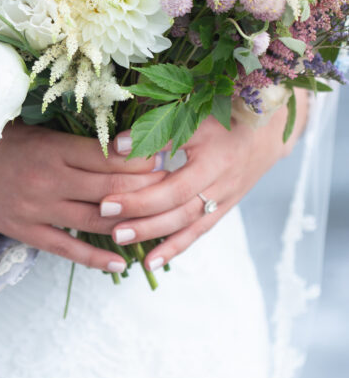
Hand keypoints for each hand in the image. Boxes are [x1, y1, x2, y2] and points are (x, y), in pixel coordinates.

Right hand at [0, 121, 166, 270]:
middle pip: (112, 190)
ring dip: (130, 224)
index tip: (169, 155)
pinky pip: (67, 248)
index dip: (144, 158)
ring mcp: (36, 209)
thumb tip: (115, 139)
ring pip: (95, 220)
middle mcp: (49, 180)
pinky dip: (96, 257)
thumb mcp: (30, 126)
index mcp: (52, 147)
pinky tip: (121, 263)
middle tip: (177, 188)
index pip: (110, 157)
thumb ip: (68, 136)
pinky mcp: (23, 230)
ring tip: (161, 225)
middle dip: (148, 190)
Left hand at [98, 95, 307, 270]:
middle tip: (107, 222)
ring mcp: (224, 199)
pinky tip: (151, 262)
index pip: (175, 185)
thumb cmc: (228, 116)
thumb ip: (160, 133)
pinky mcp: (223, 209)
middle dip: (142, 218)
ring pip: (188, 224)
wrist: (269, 130)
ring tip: (119, 241)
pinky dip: (175, 248)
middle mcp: (222, 183)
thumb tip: (118, 147)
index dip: (142, 196)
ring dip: (154, 235)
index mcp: (215, 159)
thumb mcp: (197, 117)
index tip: (107, 199)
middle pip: (179, 208)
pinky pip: (198, 232)